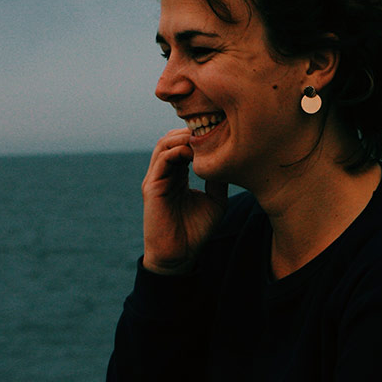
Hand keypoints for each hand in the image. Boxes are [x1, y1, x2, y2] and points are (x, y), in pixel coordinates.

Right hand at [141, 128, 228, 274]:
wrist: (180, 254)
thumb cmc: (197, 230)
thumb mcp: (215, 200)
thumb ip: (218, 179)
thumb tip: (229, 158)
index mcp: (178, 175)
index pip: (183, 145)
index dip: (198, 135)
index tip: (218, 130)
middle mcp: (165, 174)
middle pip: (172, 139)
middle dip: (190, 131)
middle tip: (210, 127)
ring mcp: (156, 179)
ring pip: (164, 145)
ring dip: (183, 137)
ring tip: (202, 137)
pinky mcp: (152, 187)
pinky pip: (161, 160)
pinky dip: (176, 151)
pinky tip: (192, 152)